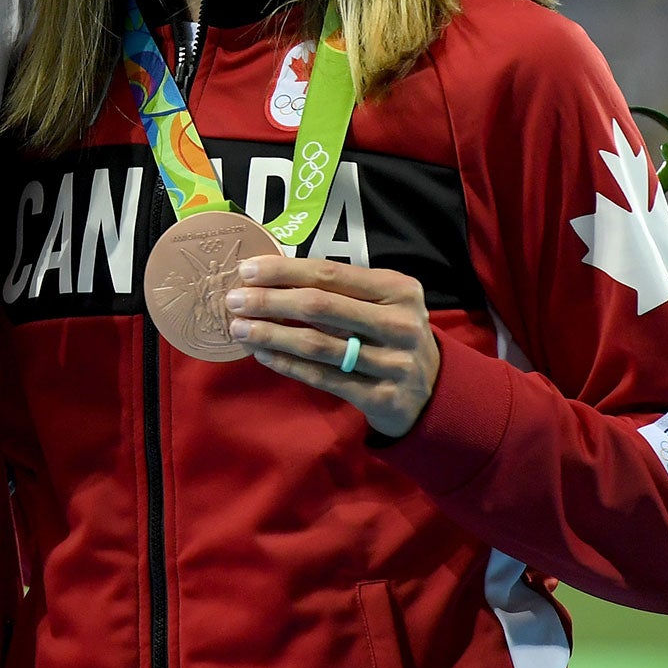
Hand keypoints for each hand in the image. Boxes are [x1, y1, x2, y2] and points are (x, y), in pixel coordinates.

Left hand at [225, 256, 439, 437]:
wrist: (434, 392)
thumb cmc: (390, 334)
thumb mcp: (381, 303)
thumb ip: (338, 288)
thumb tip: (269, 275)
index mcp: (398, 290)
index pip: (329, 273)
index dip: (283, 271)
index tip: (246, 271)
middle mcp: (398, 323)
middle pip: (319, 306)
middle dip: (269, 301)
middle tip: (233, 301)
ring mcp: (392, 362)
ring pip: (317, 345)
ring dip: (271, 334)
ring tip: (239, 329)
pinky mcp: (381, 396)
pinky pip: (323, 377)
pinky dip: (287, 364)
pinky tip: (262, 354)